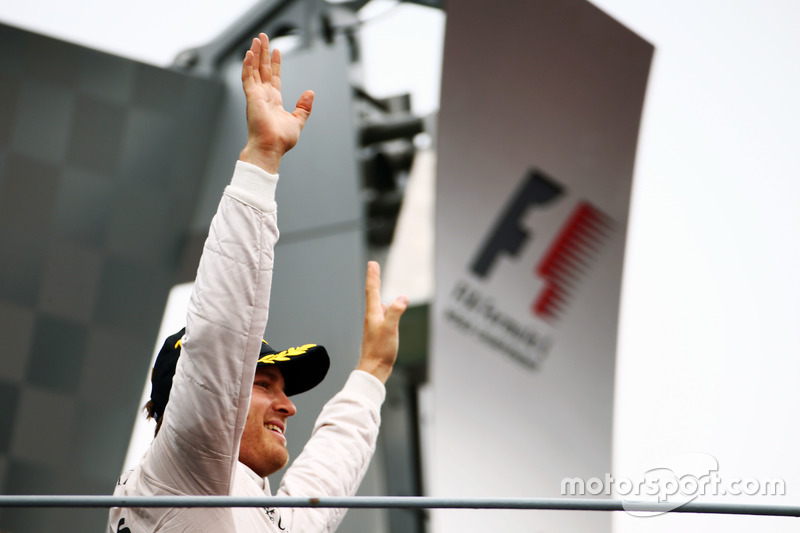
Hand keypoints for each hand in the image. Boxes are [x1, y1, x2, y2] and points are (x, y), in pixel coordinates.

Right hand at [239, 33, 314, 173]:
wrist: (271, 148)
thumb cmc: (281, 140)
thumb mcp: (297, 120)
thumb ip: (304, 107)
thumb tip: (310, 93)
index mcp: (274, 101)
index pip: (273, 77)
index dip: (274, 63)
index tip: (276, 50)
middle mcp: (263, 96)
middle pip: (262, 69)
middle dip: (263, 52)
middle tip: (263, 36)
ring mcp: (256, 95)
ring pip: (254, 69)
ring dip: (255, 53)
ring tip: (257, 39)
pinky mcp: (251, 97)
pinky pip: (248, 77)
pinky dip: (248, 65)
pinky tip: (250, 53)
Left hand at [356, 261, 407, 383]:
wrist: (373, 370)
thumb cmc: (380, 351)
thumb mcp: (390, 329)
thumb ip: (395, 312)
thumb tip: (402, 297)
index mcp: (373, 314)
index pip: (372, 290)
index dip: (373, 276)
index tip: (372, 263)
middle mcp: (372, 317)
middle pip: (373, 294)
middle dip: (374, 279)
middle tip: (373, 267)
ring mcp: (375, 325)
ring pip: (376, 304)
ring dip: (377, 292)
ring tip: (377, 284)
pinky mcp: (379, 333)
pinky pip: (381, 313)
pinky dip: (384, 306)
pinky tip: (385, 308)